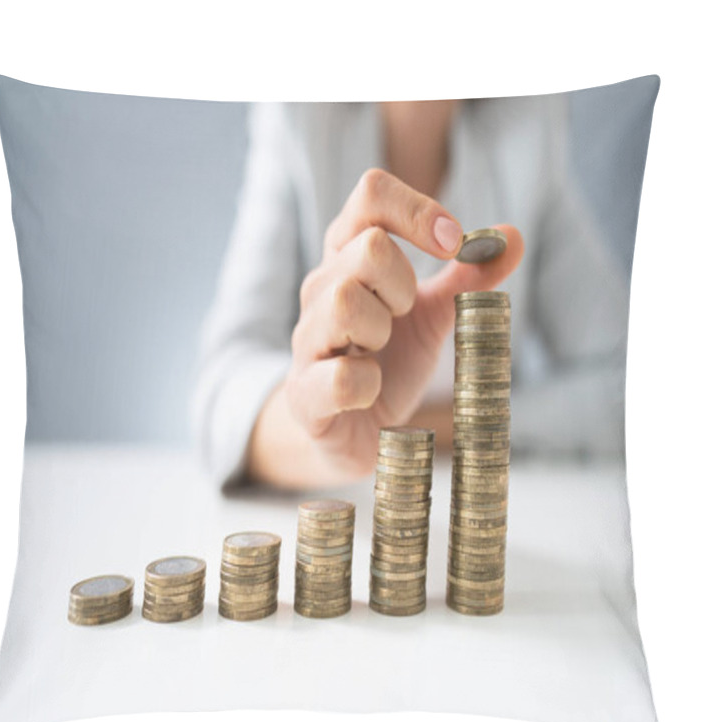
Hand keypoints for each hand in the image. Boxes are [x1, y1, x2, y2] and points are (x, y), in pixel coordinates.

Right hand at [267, 168, 522, 482]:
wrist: (351, 428)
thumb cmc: (388, 361)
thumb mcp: (433, 315)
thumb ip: (467, 278)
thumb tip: (514, 236)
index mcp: (349, 257)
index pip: (371, 195)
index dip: (418, 211)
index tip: (452, 244)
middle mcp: (320, 289)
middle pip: (367, 248)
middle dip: (404, 284)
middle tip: (403, 315)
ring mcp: (307, 340)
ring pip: (344, 302)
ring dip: (380, 329)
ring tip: (380, 350)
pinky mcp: (305, 394)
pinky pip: (340, 377)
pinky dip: (367, 385)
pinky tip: (369, 390)